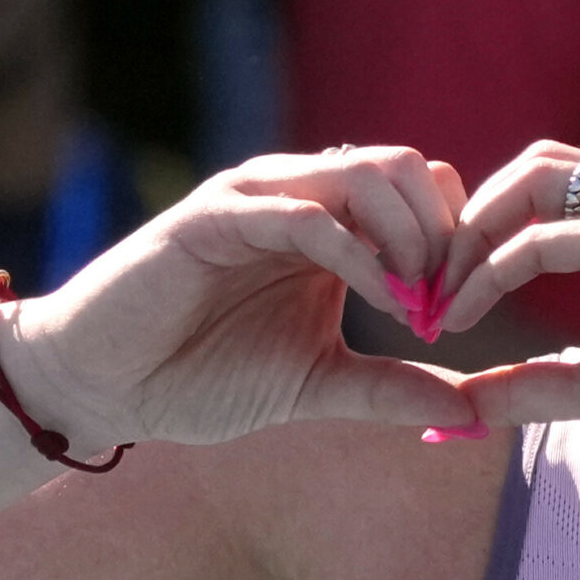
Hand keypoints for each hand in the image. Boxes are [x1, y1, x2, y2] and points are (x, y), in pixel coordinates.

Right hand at [12, 148, 480, 447]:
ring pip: (365, 172)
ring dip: (410, 235)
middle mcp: (299, 196)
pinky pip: (305, 214)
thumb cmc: (201, 377)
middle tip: (450, 305)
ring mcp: (258, 199)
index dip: (457, 241)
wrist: (103, 386)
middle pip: (409, 167)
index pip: (424, 189)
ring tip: (419, 303)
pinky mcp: (216, 217)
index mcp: (329, 224)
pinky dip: (358, 253)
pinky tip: (382, 299)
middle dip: (444, 233)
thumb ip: (391, 386)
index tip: (468, 311)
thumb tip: (475, 413)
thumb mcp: (317, 383)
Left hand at [434, 142, 579, 478]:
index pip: (549, 186)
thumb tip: (462, 405)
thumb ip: (533, 384)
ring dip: (476, 229)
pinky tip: (468, 311)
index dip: (488, 228)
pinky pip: (549, 236)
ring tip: (443, 293)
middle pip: (537, 163)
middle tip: (431, 283)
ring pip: (538, 175)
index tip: (445, 295)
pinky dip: (497, 268)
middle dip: (473, 215)